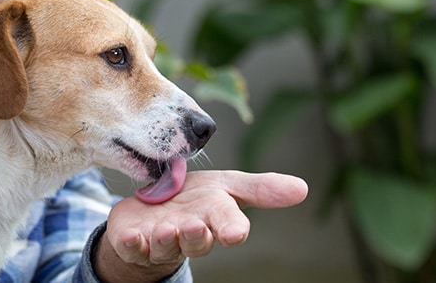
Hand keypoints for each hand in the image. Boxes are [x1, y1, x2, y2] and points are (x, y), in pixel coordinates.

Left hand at [93, 171, 307, 282]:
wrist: (150, 209)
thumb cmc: (193, 199)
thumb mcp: (225, 187)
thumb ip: (259, 189)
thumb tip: (303, 188)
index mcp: (214, 220)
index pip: (228, 227)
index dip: (232, 230)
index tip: (235, 232)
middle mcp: (189, 234)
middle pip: (197, 242)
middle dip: (197, 237)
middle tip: (195, 226)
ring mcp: (160, 241)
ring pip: (165, 246)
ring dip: (166, 239)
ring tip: (166, 228)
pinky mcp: (132, 242)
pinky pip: (132, 248)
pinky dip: (132, 243)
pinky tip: (131, 236)